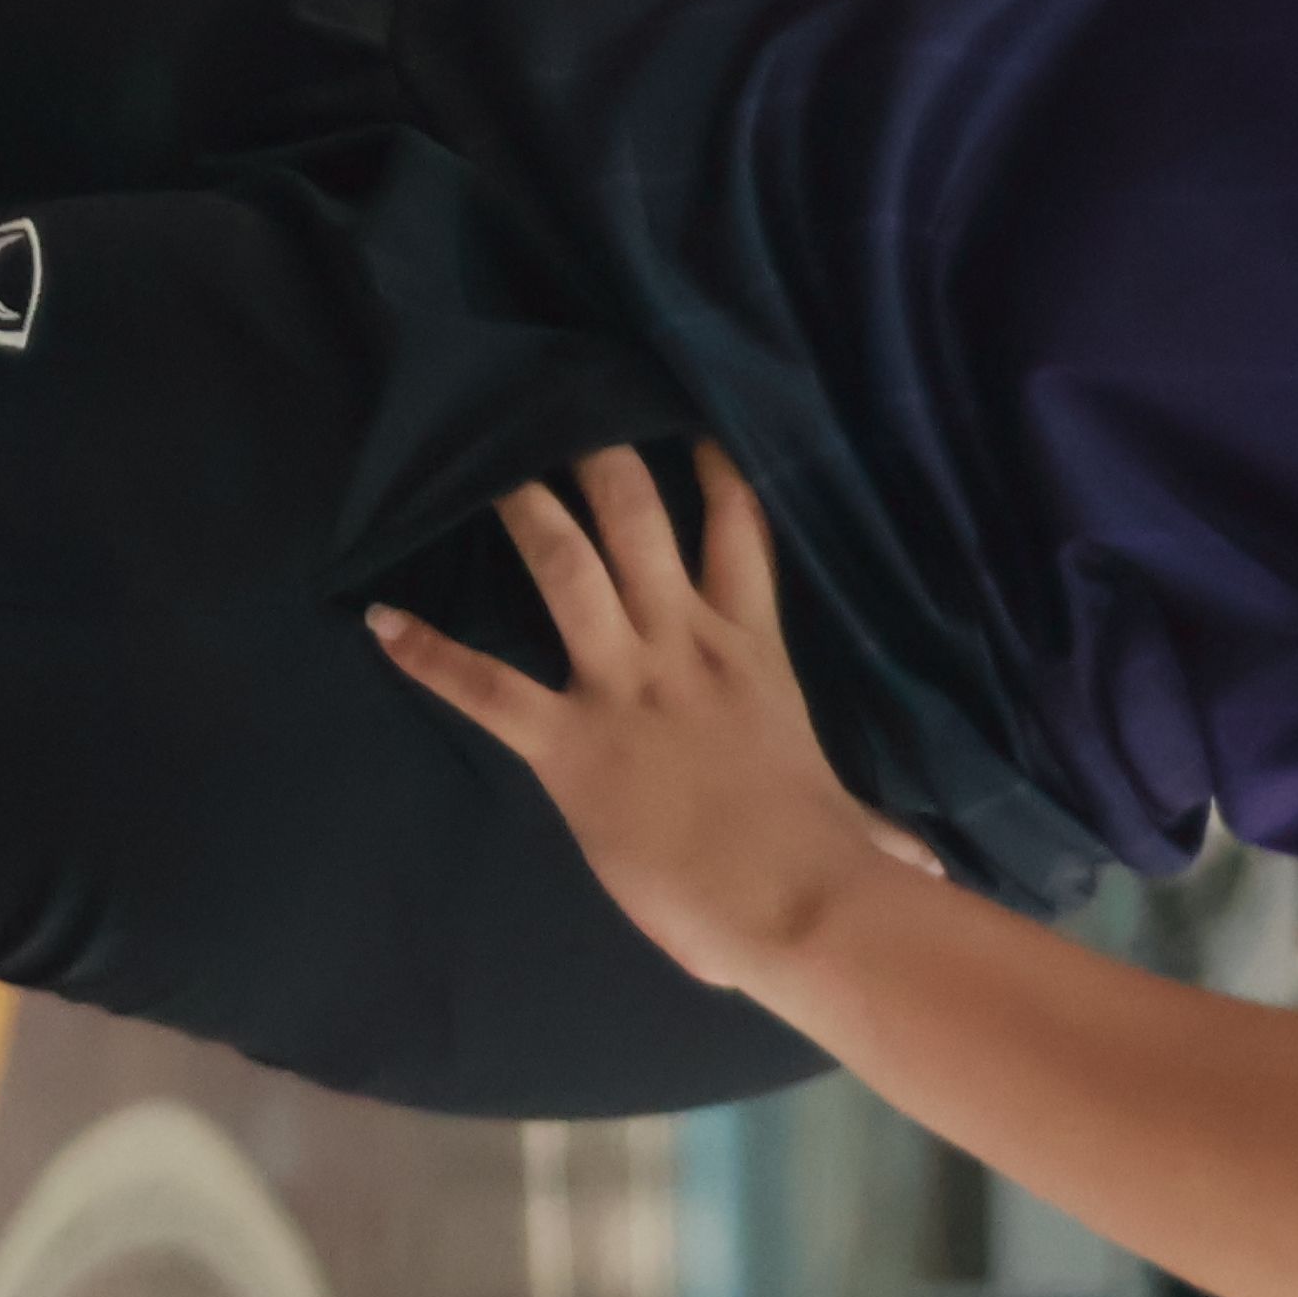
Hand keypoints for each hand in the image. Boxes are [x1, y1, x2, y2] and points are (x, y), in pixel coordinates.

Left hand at [374, 446, 945, 989]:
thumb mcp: (858, 829)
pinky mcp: (572, 741)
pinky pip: (484, 686)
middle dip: (601, 455)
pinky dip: (428, 654)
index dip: (715, 469)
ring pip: (565, 565)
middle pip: (640, 517)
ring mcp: (626, 685)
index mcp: (752, 653)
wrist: (794, 897)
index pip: (738, 533)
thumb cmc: (829, 866)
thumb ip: (877, 834)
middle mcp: (685, 644)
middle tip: (561, 399)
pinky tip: (380, 622)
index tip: (688, 420)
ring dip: (525, 511)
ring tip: (485, 460)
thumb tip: (917, 870)